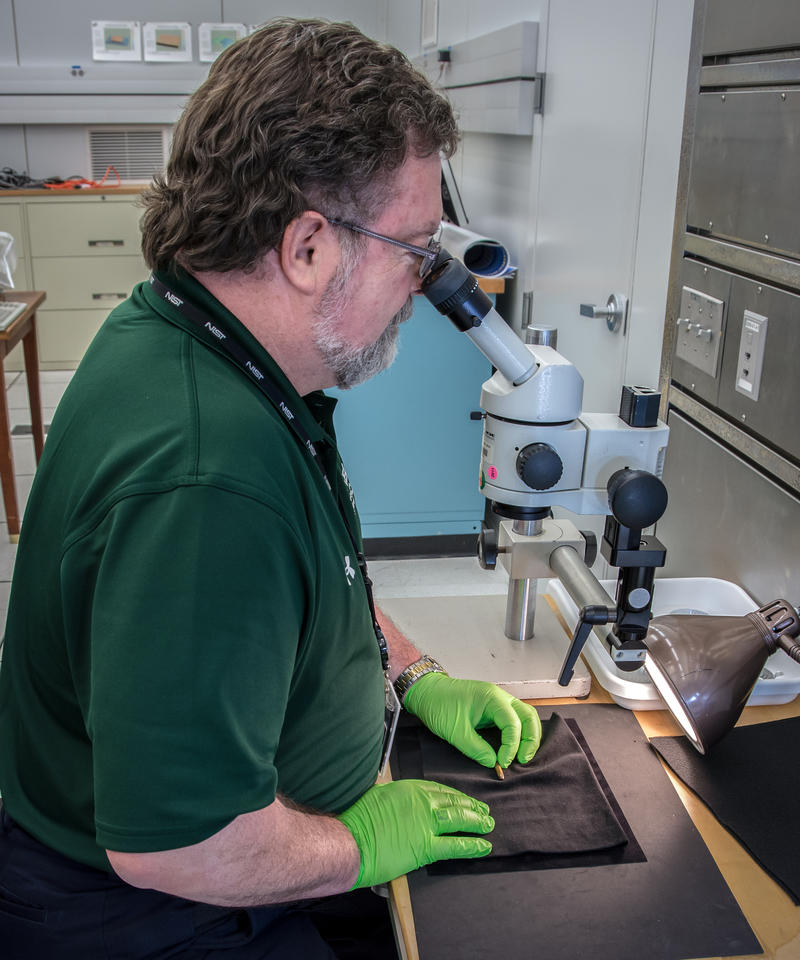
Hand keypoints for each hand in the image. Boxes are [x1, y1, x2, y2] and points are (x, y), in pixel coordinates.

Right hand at [338, 779, 492, 887]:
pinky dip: (472, 845)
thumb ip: (393, 798)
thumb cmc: (356, 821)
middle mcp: (420, 802)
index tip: (463, 799)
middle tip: (483, 811)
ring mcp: (425, 823)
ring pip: (459, 819)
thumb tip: (399, 803)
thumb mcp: (376, 796)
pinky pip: (455, 845)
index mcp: (408, 788)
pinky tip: (483, 845)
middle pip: (453, 801)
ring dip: (476, 822)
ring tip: (488, 824)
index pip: (439, 790)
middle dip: (471, 806)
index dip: (455, 795)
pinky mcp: (426, 846)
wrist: (349, 842)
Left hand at [404, 673, 541, 768]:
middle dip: (530, 740)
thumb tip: (492, 762)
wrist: (426, 692)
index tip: (502, 762)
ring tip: (521, 756)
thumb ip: (476, 749)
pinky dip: (518, 733)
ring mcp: (498, 701)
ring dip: (527, 736)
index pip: (513, 723)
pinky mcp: (493, 708)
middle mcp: (500, 697)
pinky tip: (514, 747)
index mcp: (492, 698)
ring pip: (524, 716)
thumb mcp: (455, 731)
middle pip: (528, 716)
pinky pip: (513, 719)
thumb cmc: (438, 705)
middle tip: (523, 760)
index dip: (511, 746)